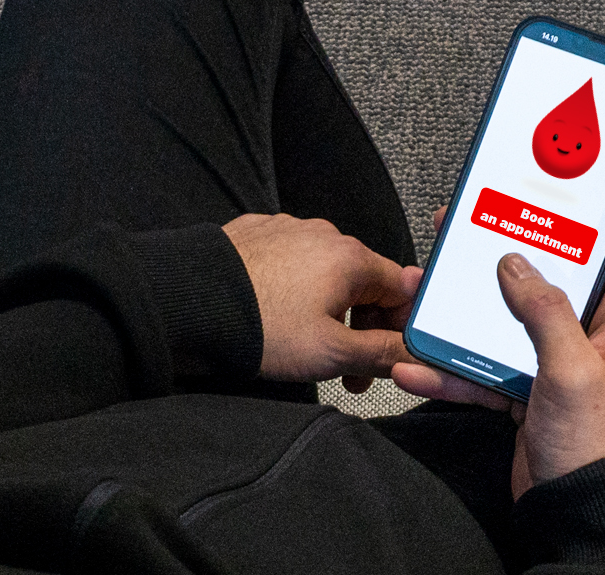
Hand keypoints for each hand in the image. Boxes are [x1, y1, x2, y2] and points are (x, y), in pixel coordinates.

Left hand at [222, 213, 423, 387]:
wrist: (188, 305)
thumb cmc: (260, 328)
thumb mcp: (332, 353)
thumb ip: (383, 353)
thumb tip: (416, 355)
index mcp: (351, 258)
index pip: (402, 289)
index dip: (399, 329)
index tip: (388, 358)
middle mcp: (324, 234)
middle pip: (363, 283)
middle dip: (362, 329)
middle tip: (349, 373)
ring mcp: (288, 230)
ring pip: (326, 274)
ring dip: (329, 312)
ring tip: (308, 349)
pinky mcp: (256, 234)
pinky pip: (290, 263)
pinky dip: (293, 291)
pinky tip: (276, 318)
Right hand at [393, 215, 604, 498]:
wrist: (580, 516)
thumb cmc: (596, 444)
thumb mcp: (572, 370)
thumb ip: (544, 312)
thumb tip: (515, 264)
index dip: (602, 214)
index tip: (568, 184)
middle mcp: (598, 338)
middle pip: (555, 280)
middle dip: (514, 256)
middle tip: (476, 226)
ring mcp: (561, 366)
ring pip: (512, 324)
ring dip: (472, 314)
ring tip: (433, 289)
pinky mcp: (531, 395)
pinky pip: (489, 371)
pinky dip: (456, 369)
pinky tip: (419, 364)